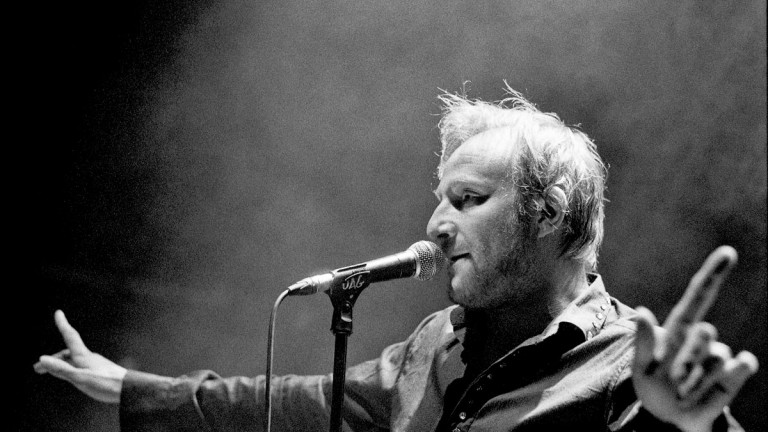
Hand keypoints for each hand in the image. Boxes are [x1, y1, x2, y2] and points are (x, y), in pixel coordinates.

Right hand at [33, 310, 126, 403]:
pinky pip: (80, 366)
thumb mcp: (80, 379)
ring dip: (60, 365)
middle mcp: (89, 357)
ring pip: (73, 361)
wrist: (130, 390)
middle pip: (67, 353)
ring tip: (50, 372)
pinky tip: (71, 376)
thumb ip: (61, 369)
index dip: (63, 325)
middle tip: (37, 369)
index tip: (58, 312)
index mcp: (84, 356)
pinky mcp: (99, 372)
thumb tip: (42, 358)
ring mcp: (95, 364)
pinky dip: (70, 369)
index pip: (71, 336)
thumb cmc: (105, 384)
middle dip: (52, 359)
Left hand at [632, 246, 758, 431]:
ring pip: (717, 357)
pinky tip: (709, 390)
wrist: (671, 419)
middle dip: (687, 360)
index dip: (713, 274)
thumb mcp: (641, 368)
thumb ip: (644, 342)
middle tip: (673, 380)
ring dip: (696, 381)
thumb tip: (642, 312)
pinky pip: (739, 366)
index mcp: (677, 329)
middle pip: (705, 333)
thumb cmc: (654, 389)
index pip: (698, 297)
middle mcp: (701, 338)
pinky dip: (722, 381)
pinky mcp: (734, 374)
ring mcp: (719, 355)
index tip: (729, 252)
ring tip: (684, 392)